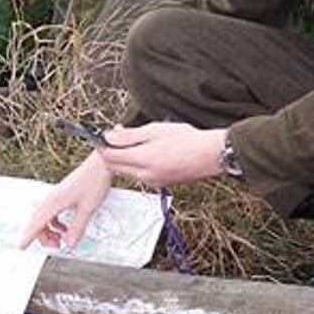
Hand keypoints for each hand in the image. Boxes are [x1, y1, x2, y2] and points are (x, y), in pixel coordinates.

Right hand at [17, 152, 113, 250]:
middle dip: (43, 236)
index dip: (28, 237)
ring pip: (44, 217)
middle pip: (38, 222)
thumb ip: (77, 228)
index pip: (37, 224)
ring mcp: (55, 196)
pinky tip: (64, 227)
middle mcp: (51, 199)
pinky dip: (55, 223)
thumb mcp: (87, 209)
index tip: (21, 247)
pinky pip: (51, 212)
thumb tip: (69, 244)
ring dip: (49, 230)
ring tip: (60, 239)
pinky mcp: (61, 195)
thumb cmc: (94, 182)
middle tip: (55, 246)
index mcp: (54, 202)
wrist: (100, 164)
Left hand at [95, 122, 227, 187]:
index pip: (109, 157)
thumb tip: (108, 137)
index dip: (102, 145)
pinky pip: (140, 175)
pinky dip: (137, 164)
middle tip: (120, 134)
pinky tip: (148, 151)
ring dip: (125, 158)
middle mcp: (144, 175)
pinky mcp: (160, 184)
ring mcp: (152, 182)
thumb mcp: (155, 130)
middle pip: (115, 167)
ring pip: (127, 171)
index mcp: (142, 160)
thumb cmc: (186, 139)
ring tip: (137, 140)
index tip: (104, 135)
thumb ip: (129, 136)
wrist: (210, 155)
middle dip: (112, 152)